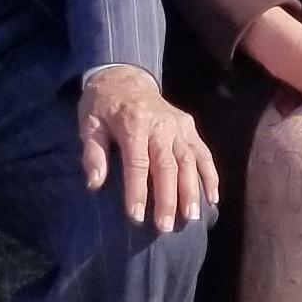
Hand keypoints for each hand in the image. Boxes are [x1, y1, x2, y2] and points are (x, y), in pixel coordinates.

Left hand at [78, 65, 218, 230]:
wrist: (126, 75)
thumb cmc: (103, 104)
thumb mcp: (89, 122)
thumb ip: (93, 153)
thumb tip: (94, 184)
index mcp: (133, 123)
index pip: (137, 162)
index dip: (137, 191)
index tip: (136, 217)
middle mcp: (160, 125)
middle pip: (167, 165)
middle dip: (168, 198)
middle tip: (166, 227)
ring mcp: (178, 126)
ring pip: (189, 161)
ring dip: (192, 190)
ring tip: (192, 217)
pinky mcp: (189, 127)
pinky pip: (202, 153)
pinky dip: (210, 175)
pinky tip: (212, 198)